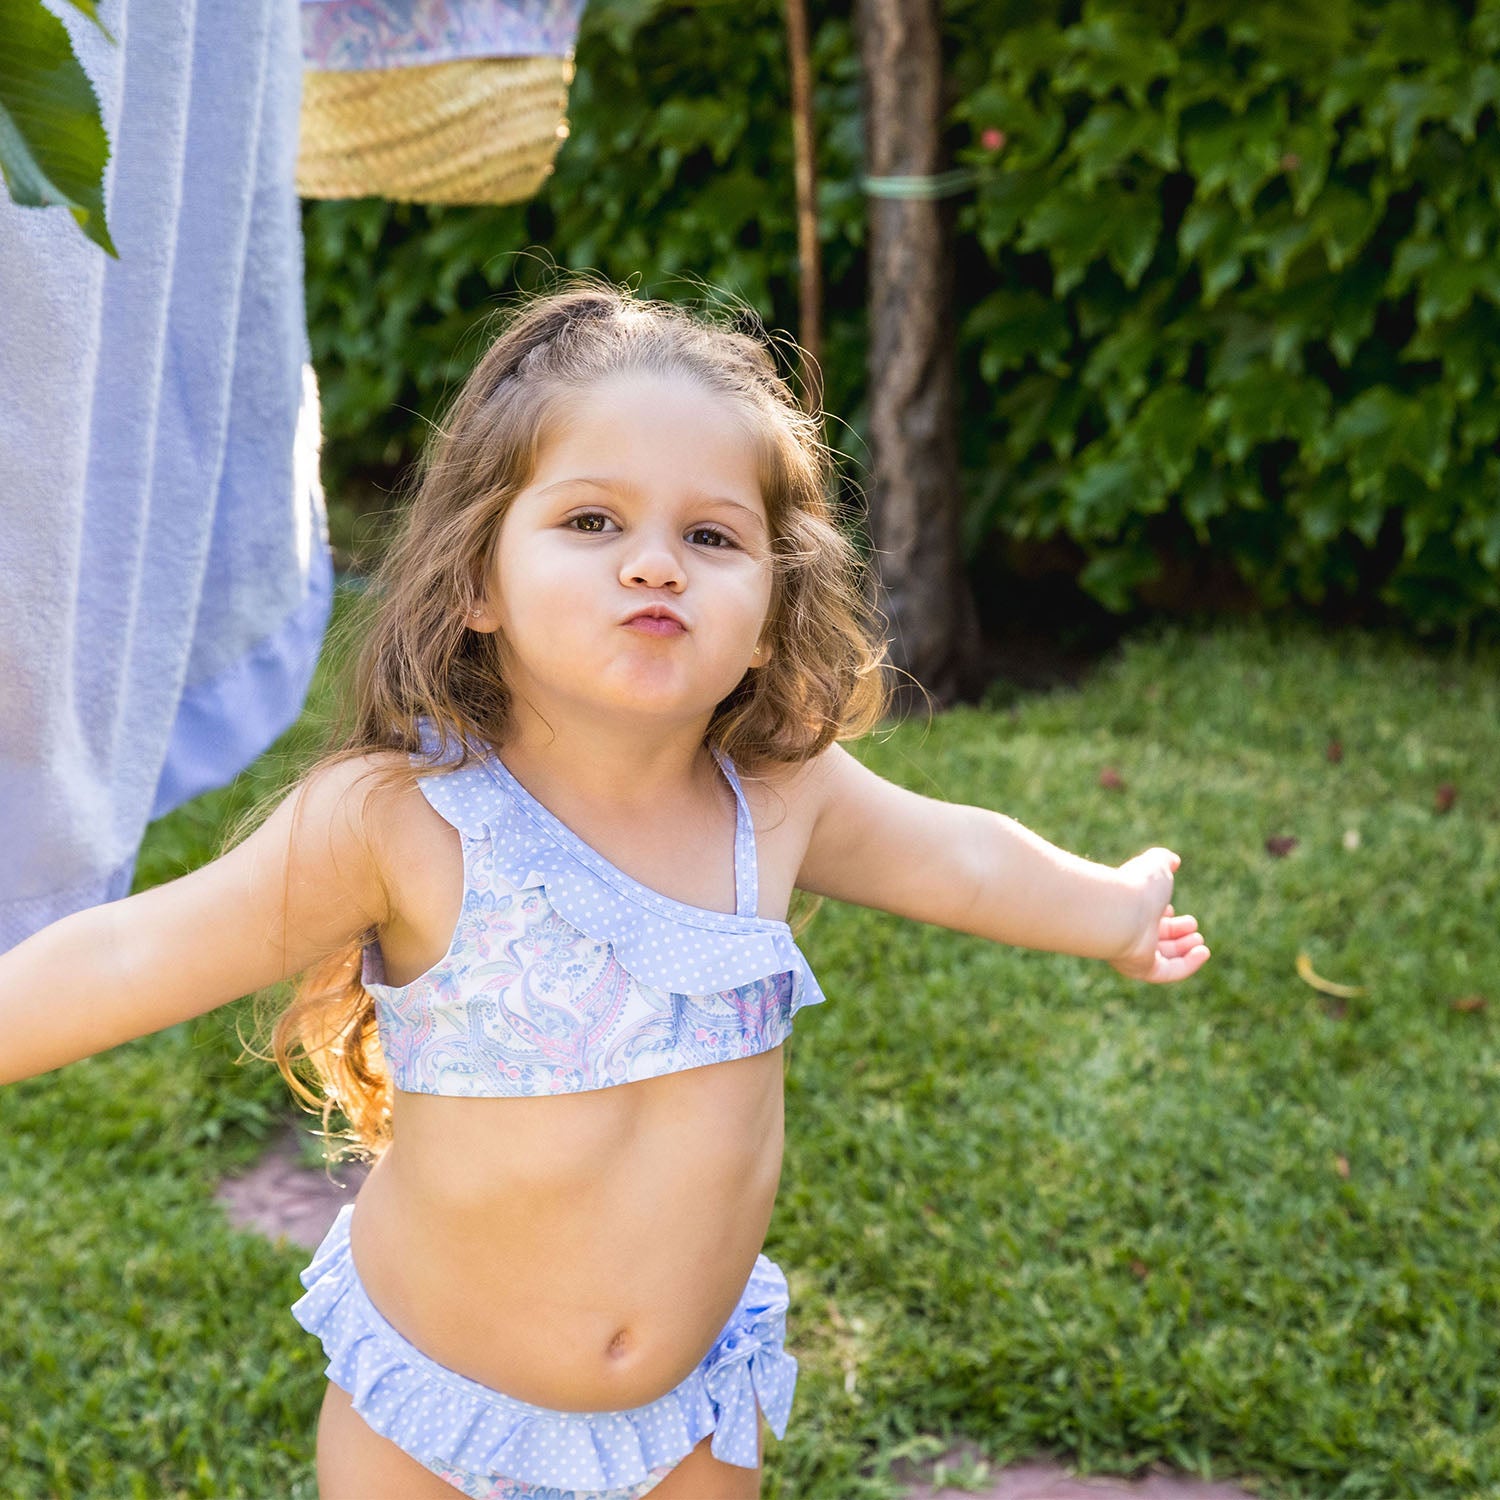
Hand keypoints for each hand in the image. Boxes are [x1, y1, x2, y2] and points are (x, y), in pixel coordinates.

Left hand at [1108, 847, 1210, 983]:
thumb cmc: (1137, 886)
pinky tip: (1203, 953)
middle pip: (1156, 938)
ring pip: (1163, 956)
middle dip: (1177, 933)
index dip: (1163, 915)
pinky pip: (1168, 972)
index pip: (1146, 917)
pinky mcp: (1141, 968)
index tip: (1171, 908)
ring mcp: (1134, 952)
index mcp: (1129, 909)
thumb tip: (1173, 861)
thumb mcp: (1156, 866)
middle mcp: (1129, 931)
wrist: (1120, 911)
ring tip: (1199, 941)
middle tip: (1193, 927)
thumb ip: (1164, 860)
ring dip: (1185, 949)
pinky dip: (1188, 964)